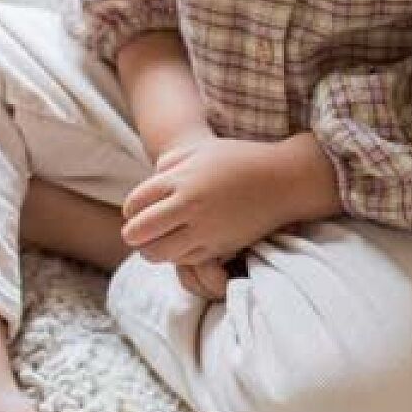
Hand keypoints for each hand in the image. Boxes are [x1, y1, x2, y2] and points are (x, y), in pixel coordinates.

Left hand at [120, 133, 294, 280]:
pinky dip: (176, 257)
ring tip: (153, 245)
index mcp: (180, 180)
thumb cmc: (239, 160)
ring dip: (150, 250)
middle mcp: (189, 206)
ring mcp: (205, 230)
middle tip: (133, 234)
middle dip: (132, 235)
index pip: (135, 203)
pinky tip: (179, 247)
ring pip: (160, 253)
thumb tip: (151, 181)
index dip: (129, 211)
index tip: (132, 212)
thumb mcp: (199, 151)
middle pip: (140, 232)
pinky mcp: (220, 247)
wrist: (282, 180)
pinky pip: (186, 261)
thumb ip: (169, 164)